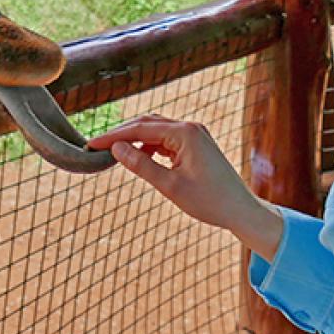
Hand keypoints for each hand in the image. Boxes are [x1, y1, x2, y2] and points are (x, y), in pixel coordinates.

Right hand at [89, 114, 283, 257]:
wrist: (241, 210)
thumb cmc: (210, 201)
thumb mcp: (170, 187)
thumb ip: (142, 165)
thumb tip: (117, 149)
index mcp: (185, 133)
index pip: (140, 128)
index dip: (114, 136)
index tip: (92, 144)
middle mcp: (190, 127)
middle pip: (148, 123)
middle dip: (122, 134)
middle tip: (98, 146)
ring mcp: (195, 134)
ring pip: (157, 130)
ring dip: (136, 139)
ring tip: (114, 152)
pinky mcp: (197, 144)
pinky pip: (167, 139)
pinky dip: (150, 146)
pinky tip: (139, 157)